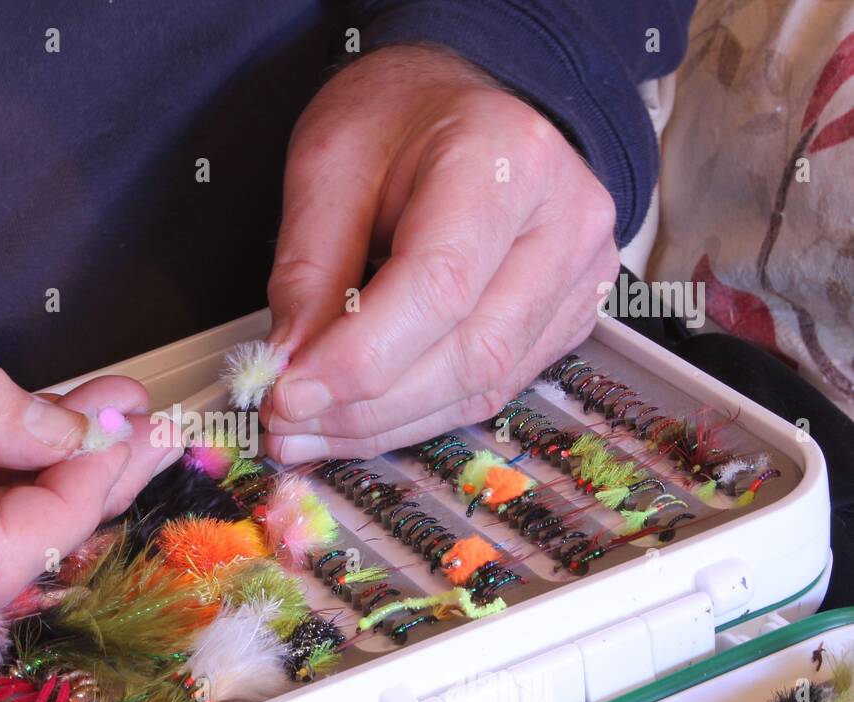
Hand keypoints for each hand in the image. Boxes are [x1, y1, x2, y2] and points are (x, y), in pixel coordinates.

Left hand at [263, 44, 619, 461]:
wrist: (457, 108)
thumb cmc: (395, 121)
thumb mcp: (326, 166)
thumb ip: (309, 270)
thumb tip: (290, 370)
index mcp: (506, 157)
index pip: (439, 285)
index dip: (360, 358)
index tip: (288, 395)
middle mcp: (564, 220)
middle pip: (469, 351)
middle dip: (365, 406)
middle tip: (283, 424)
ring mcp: (578, 276)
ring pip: (482, 386)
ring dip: (383, 424)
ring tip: (305, 433)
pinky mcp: (567, 320)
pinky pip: (490, 391)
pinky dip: (413, 416)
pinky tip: (353, 422)